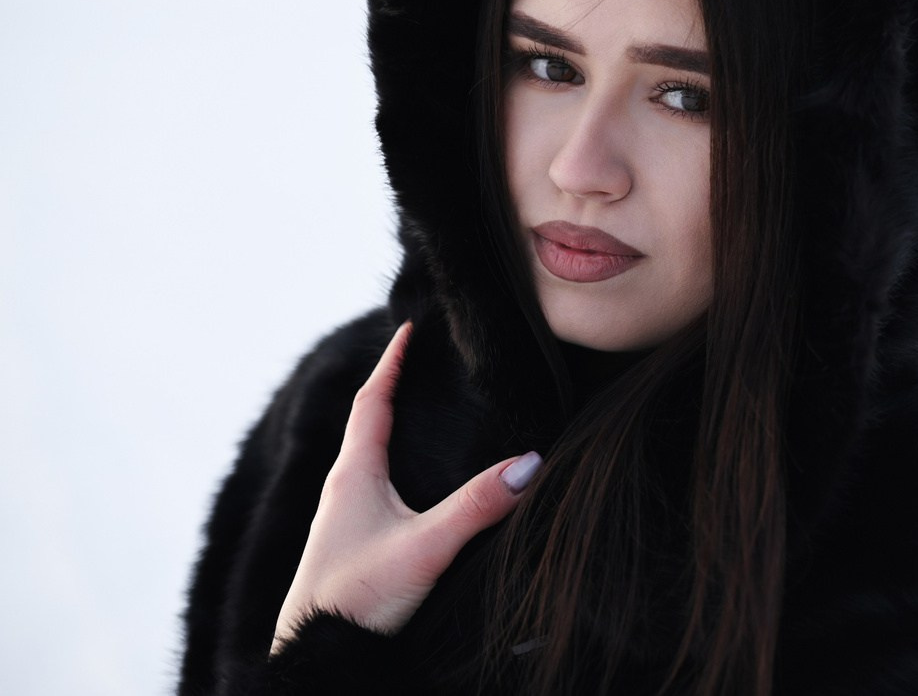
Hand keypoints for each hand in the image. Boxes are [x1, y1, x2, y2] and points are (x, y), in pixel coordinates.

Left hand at [271, 321, 540, 655]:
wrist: (314, 661)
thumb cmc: (353, 601)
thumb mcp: (425, 548)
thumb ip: (477, 506)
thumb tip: (529, 463)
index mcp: (353, 474)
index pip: (372, 401)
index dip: (392, 363)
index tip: (409, 330)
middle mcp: (344, 490)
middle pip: (368, 424)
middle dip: (394, 390)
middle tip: (420, 363)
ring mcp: (345, 521)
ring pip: (370, 460)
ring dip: (393, 431)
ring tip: (423, 416)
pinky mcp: (353, 550)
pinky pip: (375, 491)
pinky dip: (395, 470)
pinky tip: (417, 491)